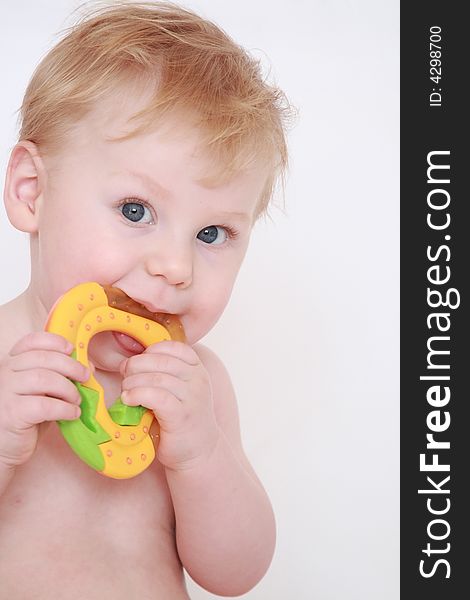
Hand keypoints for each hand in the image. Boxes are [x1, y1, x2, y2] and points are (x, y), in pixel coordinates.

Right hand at [0, 332, 88, 468]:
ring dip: (67, 388)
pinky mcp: (12, 413)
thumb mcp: (42, 394)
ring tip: (76, 400)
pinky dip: (64, 408)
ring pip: (43, 379)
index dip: (53, 341)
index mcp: (11, 364)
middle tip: (84, 377)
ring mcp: (5, 393)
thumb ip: (59, 379)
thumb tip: (88, 367)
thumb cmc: (24, 420)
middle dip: (69, 365)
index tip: (71, 349)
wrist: (2, 449)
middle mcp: (4, 374)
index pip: (30, 342)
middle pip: (42, 358)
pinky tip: (72, 414)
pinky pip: (44, 405)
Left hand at [120, 341, 220, 470]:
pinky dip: (137, 395)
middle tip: (125, 376)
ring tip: (125, 391)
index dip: (151, 351)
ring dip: (133, 382)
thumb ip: (163, 374)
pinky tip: (128, 400)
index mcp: (197, 370)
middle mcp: (198, 380)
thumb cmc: (181, 420)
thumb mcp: (178, 390)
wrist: (199, 452)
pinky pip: (156, 397)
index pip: (174, 348)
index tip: (138, 363)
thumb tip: (129, 363)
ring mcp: (192, 397)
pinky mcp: (181, 415)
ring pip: (156, 378)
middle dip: (137, 365)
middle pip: (162, 361)